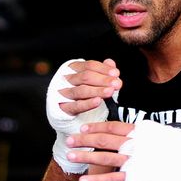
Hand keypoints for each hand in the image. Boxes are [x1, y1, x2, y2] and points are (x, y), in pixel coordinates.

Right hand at [46, 58, 121, 173]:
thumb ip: (103, 72)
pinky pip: (75, 106)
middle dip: (103, 80)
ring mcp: (63, 94)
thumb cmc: (85, 96)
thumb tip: (111, 63)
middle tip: (117, 83)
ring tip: (110, 91)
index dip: (103, 69)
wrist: (70, 118)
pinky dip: (87, 103)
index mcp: (73, 69)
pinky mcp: (63, 108)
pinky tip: (98, 102)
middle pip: (85, 77)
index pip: (89, 66)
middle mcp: (66, 79)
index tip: (116, 74)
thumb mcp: (96, 83)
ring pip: (81, 90)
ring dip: (97, 90)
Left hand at [68, 120, 180, 180]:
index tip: (84, 128)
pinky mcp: (134, 178)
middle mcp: (136, 142)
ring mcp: (134, 160)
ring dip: (84, 156)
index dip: (97, 126)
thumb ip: (154, 131)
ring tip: (69, 156)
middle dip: (84, 139)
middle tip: (70, 139)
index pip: (114, 125)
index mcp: (143, 130)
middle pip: (104, 138)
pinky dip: (94, 180)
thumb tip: (146, 128)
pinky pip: (110, 178)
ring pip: (102, 156)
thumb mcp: (171, 135)